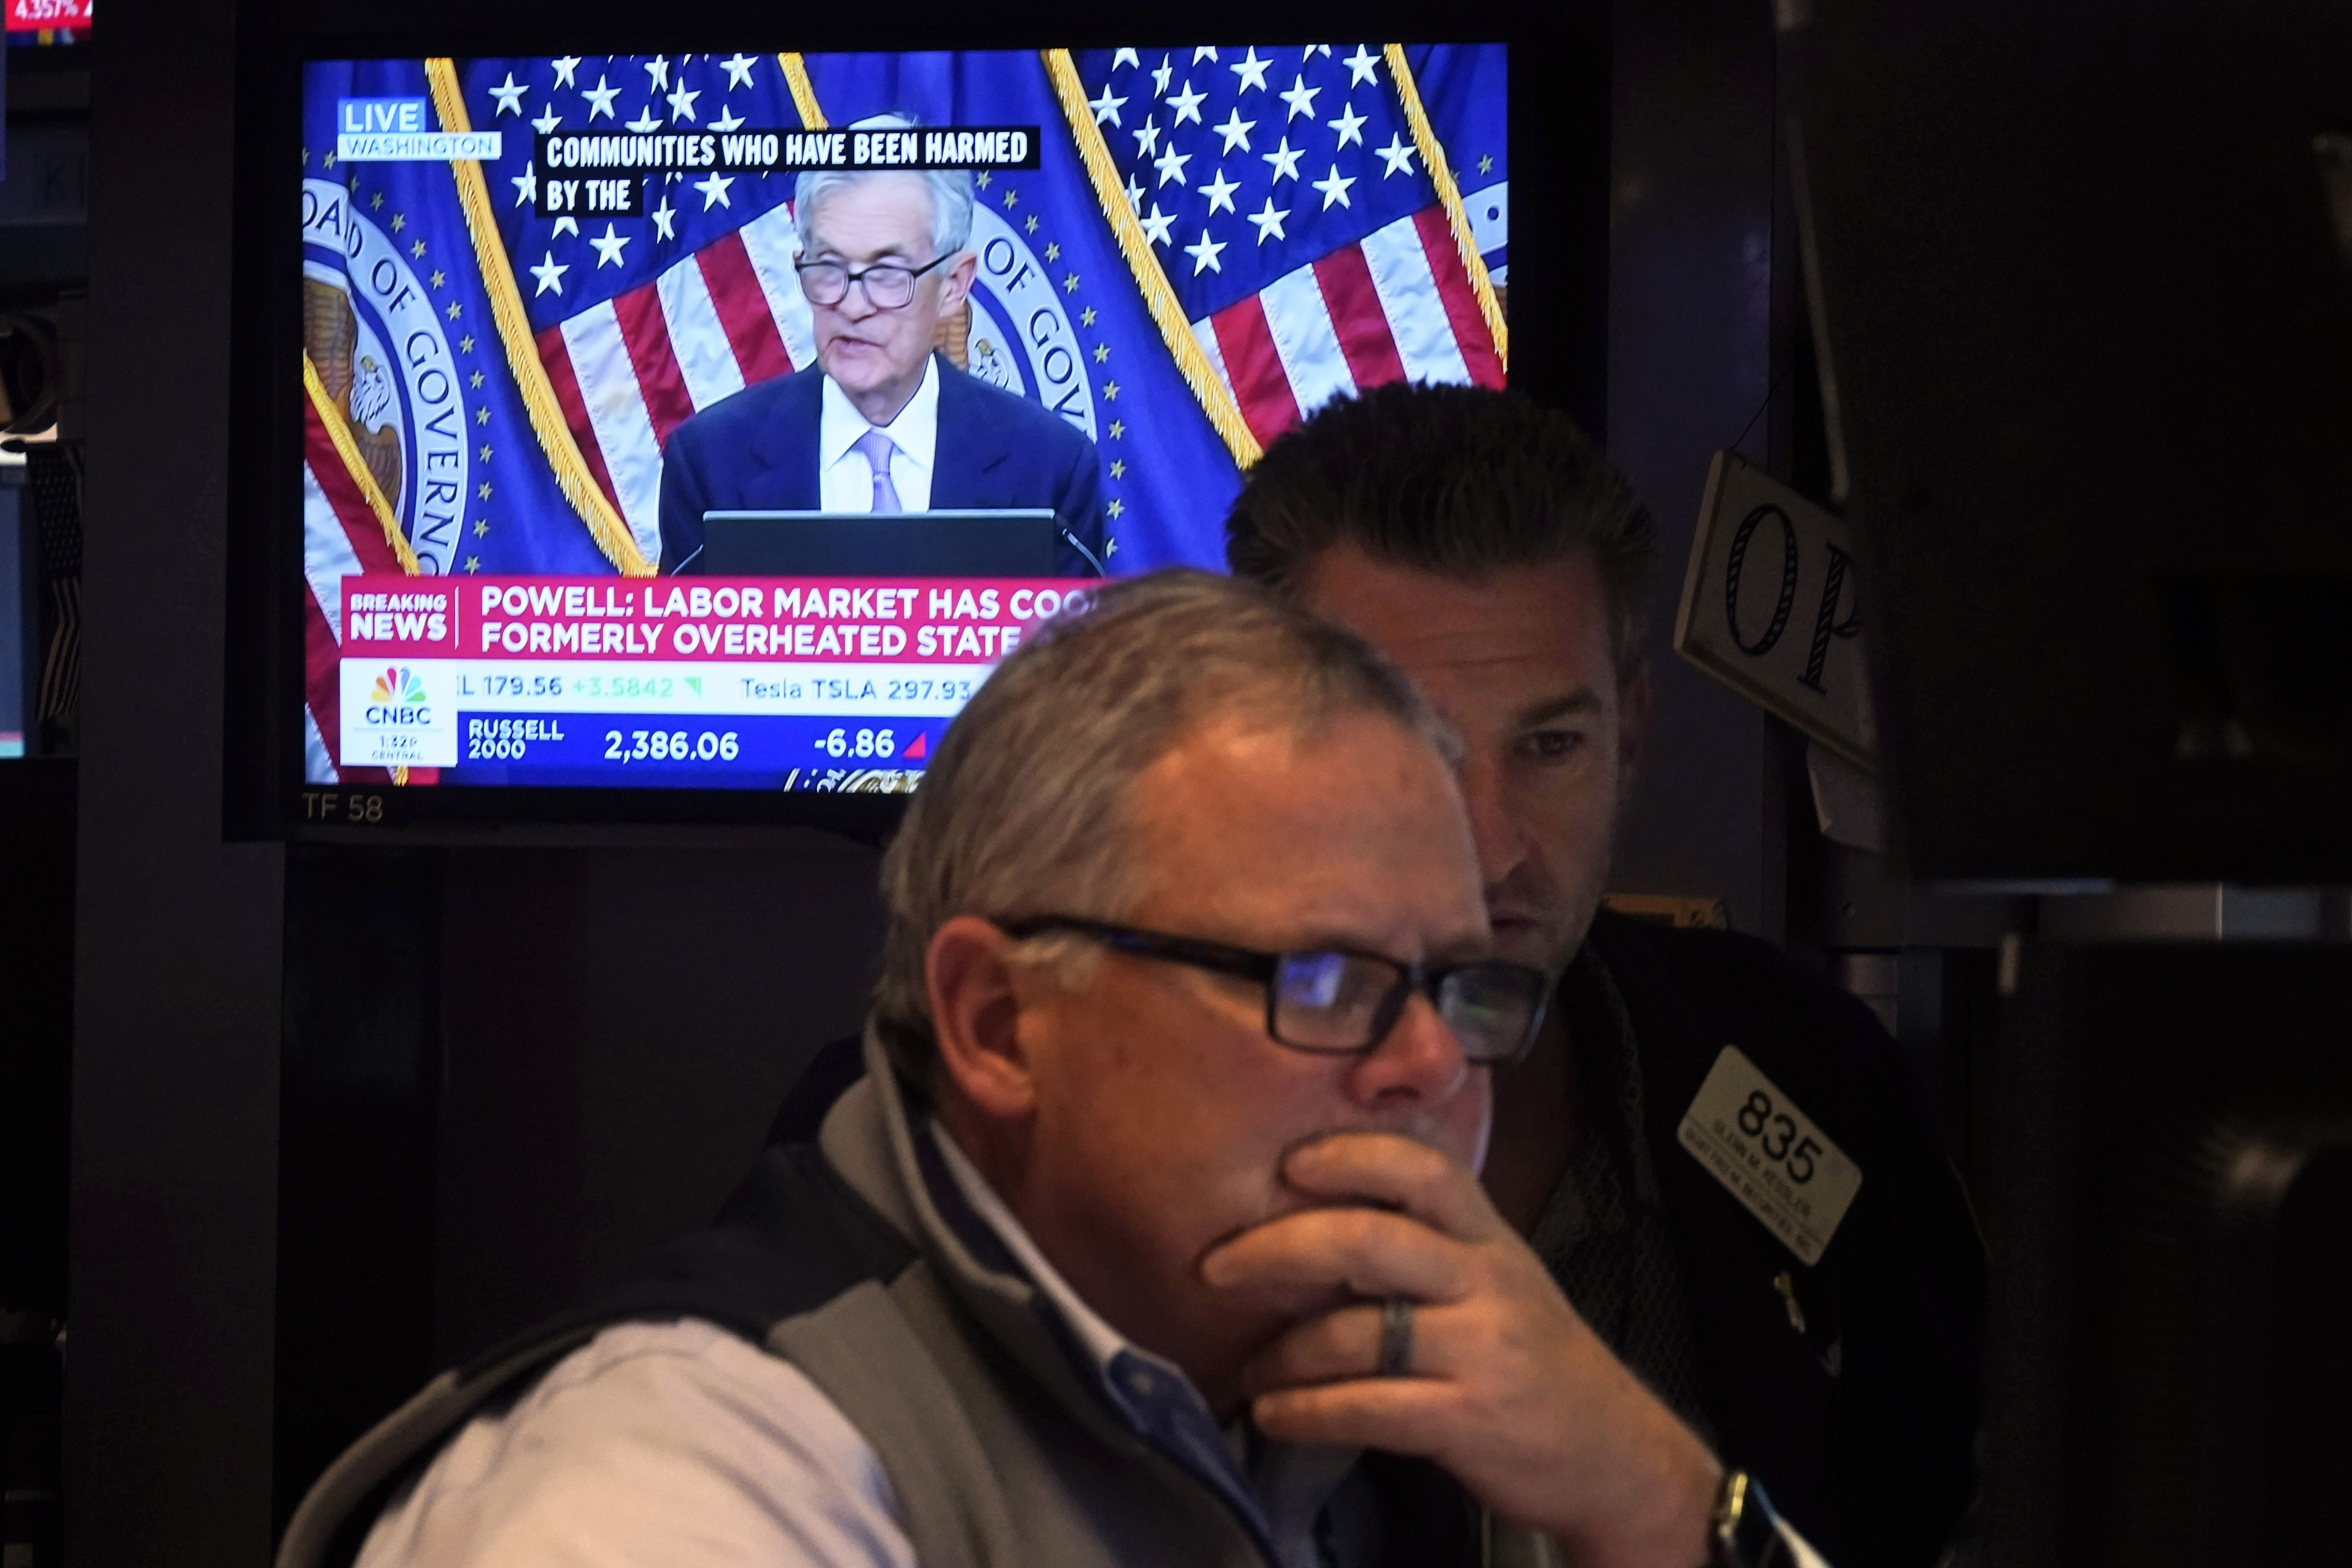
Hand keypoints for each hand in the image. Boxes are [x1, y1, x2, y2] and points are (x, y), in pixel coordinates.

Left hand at [1199, 1132, 1721, 1567]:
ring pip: (1357, 1332)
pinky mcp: (1471, 1420)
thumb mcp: (1498, 1280)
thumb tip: (1317, 1217)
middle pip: (1370, 1240)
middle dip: (1279, 1247)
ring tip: (1250, 1365)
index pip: (1424, 1168)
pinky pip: (1369, 1407)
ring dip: (1284, 1351)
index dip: (1352, 1155)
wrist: (1616, 1454)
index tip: (1289, 1161)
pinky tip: (1276, 1413)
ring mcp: (1481, 1352)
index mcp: (1488, 1239)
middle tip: (1217, 1264)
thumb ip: (1429, 1245)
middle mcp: (1486, 1283)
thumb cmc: (1535, 1360)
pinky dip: (1307, 1411)